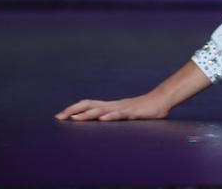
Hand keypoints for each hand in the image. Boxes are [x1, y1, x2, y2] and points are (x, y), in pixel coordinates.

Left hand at [54, 92, 170, 121]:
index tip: (60, 115)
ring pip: (101, 110)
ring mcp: (122, 108)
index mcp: (110, 105)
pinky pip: (120, 114)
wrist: (161, 100)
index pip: (88, 104)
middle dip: (73, 110)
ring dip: (87, 114)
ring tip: (74, 119)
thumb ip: (113, 116)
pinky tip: (103, 118)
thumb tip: (100, 122)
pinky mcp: (133, 112)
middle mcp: (113, 105)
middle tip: (59, 117)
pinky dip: (110, 116)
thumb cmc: (143, 108)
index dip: (74, 108)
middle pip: (89, 104)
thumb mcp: (124, 113)